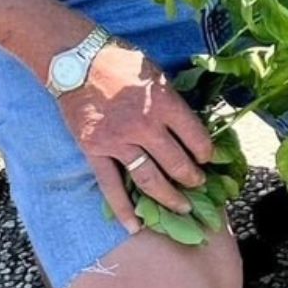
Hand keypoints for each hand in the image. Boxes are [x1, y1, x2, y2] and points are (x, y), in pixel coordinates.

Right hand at [56, 42, 211, 232]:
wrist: (77, 61)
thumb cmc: (120, 61)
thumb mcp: (156, 73)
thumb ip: (172, 100)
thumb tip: (190, 124)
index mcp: (164, 102)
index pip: (195, 136)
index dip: (206, 152)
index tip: (210, 159)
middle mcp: (145, 125)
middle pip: (175, 162)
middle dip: (192, 178)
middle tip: (200, 186)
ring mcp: (119, 141)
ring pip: (149, 179)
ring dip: (168, 197)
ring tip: (182, 207)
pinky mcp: (95, 151)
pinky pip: (111, 186)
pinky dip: (123, 209)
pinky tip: (135, 226)